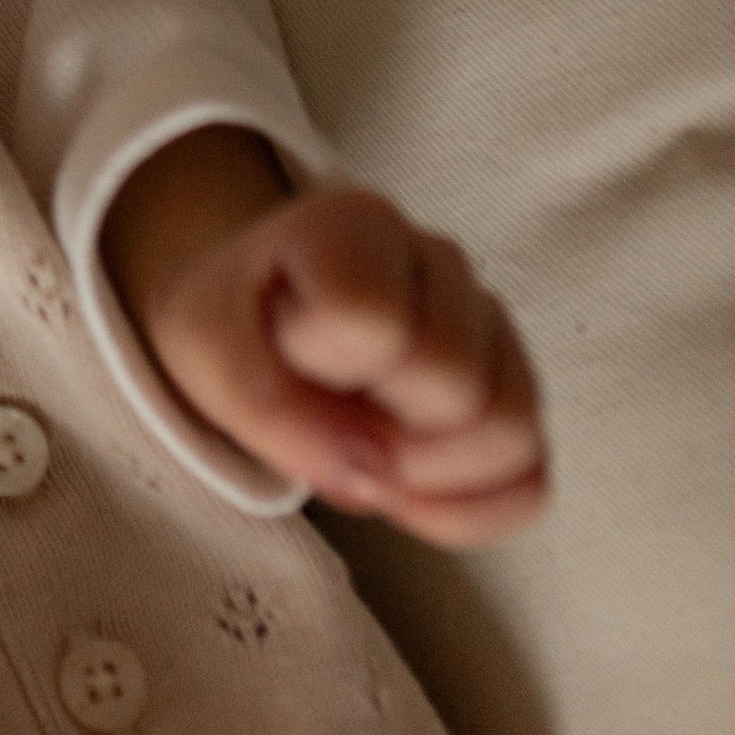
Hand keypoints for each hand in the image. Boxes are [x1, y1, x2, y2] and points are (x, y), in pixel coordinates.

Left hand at [106, 131, 548, 546]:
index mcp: (357, 224)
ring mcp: (490, 325)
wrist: (262, 321)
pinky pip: (530, 483)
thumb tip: (370, 472)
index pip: (375, 321)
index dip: (325, 362)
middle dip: (383, 429)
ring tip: (368, 449)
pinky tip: (406, 485)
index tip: (290, 347)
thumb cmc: (234, 323)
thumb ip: (262, 402)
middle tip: (330, 415)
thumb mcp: (204, 348)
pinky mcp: (517, 393)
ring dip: (429, 474)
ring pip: (511, 430)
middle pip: (456, 383)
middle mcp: (441, 261)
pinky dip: (466, 510)